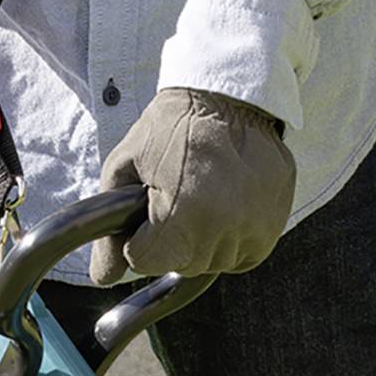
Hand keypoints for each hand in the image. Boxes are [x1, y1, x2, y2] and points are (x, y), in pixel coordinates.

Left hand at [90, 86, 295, 286]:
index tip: (144, 213)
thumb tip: (102, 278)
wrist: (231, 96)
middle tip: (172, 197)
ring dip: (200, 241)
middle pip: (181, 265)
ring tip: (199, 198)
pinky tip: (223, 206)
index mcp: (182, 214)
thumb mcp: (127, 166)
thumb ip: (109, 226)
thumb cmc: (174, 125)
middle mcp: (223, 229)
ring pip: (214, 263)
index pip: (145, 262)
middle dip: (168, 240)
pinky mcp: (274, 225)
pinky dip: (230, 239)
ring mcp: (253, 229)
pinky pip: (244, 255)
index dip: (137, 239)